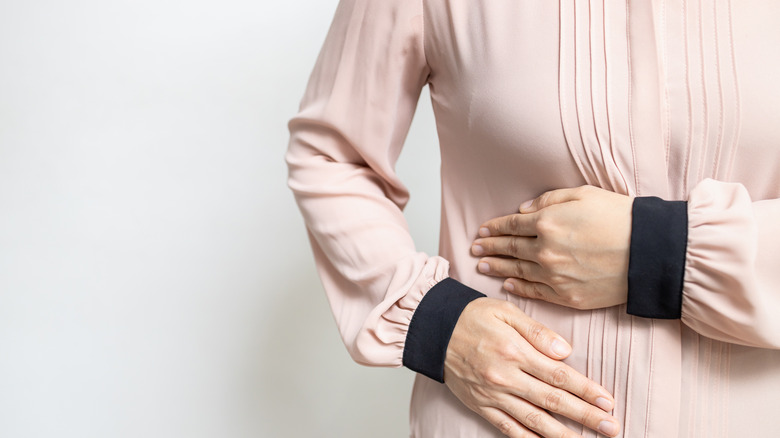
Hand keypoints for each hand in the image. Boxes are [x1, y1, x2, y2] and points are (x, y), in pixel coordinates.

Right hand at [444, 297, 620, 437]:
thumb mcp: (506, 311)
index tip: (608, 401)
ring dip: (563, 434)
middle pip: (553, 401)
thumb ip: (537, 332)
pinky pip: (508, 429)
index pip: (559, 375)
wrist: (434, 330)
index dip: (586, 390)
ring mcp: (493, 395)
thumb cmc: (472, 316)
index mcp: (515, 351)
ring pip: (534, 420)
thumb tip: (565, 351)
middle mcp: (505, 377)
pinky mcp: (481, 406)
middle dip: (585, 416)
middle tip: (611, 428)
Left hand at [471, 186, 632, 309]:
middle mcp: (545, 251)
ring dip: (497, 269)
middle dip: (490, 248)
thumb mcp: (583, 194)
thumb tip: (523, 210)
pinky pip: (535, 292)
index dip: (494, 228)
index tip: (482, 231)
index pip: (511, 225)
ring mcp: (555, 276)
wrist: (650, 251)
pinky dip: (518, 288)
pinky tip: (507, 285)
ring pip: (517, 272)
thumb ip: (548, 201)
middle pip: (509, 249)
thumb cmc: (620, 217)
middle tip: (474, 249)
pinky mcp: (568, 296)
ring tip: (481, 266)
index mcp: (547, 223)